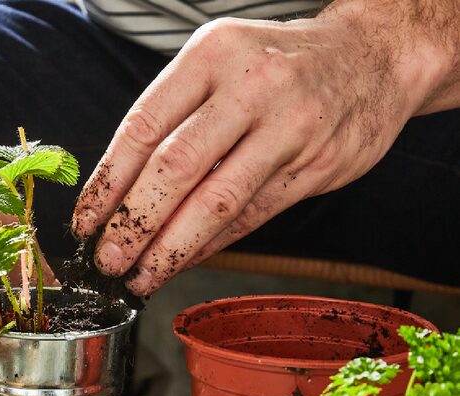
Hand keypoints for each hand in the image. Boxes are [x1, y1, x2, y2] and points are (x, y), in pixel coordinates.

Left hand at [72, 7, 426, 295]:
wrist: (374, 56)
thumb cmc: (277, 66)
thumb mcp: (219, 64)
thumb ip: (173, 119)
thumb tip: (118, 195)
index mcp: (211, 55)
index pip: (143, 128)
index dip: (108, 185)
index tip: (85, 223)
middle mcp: (250, 87)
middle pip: (174, 168)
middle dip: (133, 224)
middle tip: (108, 261)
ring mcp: (288, 128)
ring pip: (215, 202)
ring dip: (170, 249)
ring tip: (140, 276)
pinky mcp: (314, 167)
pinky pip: (250, 217)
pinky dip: (211, 246)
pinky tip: (183, 262)